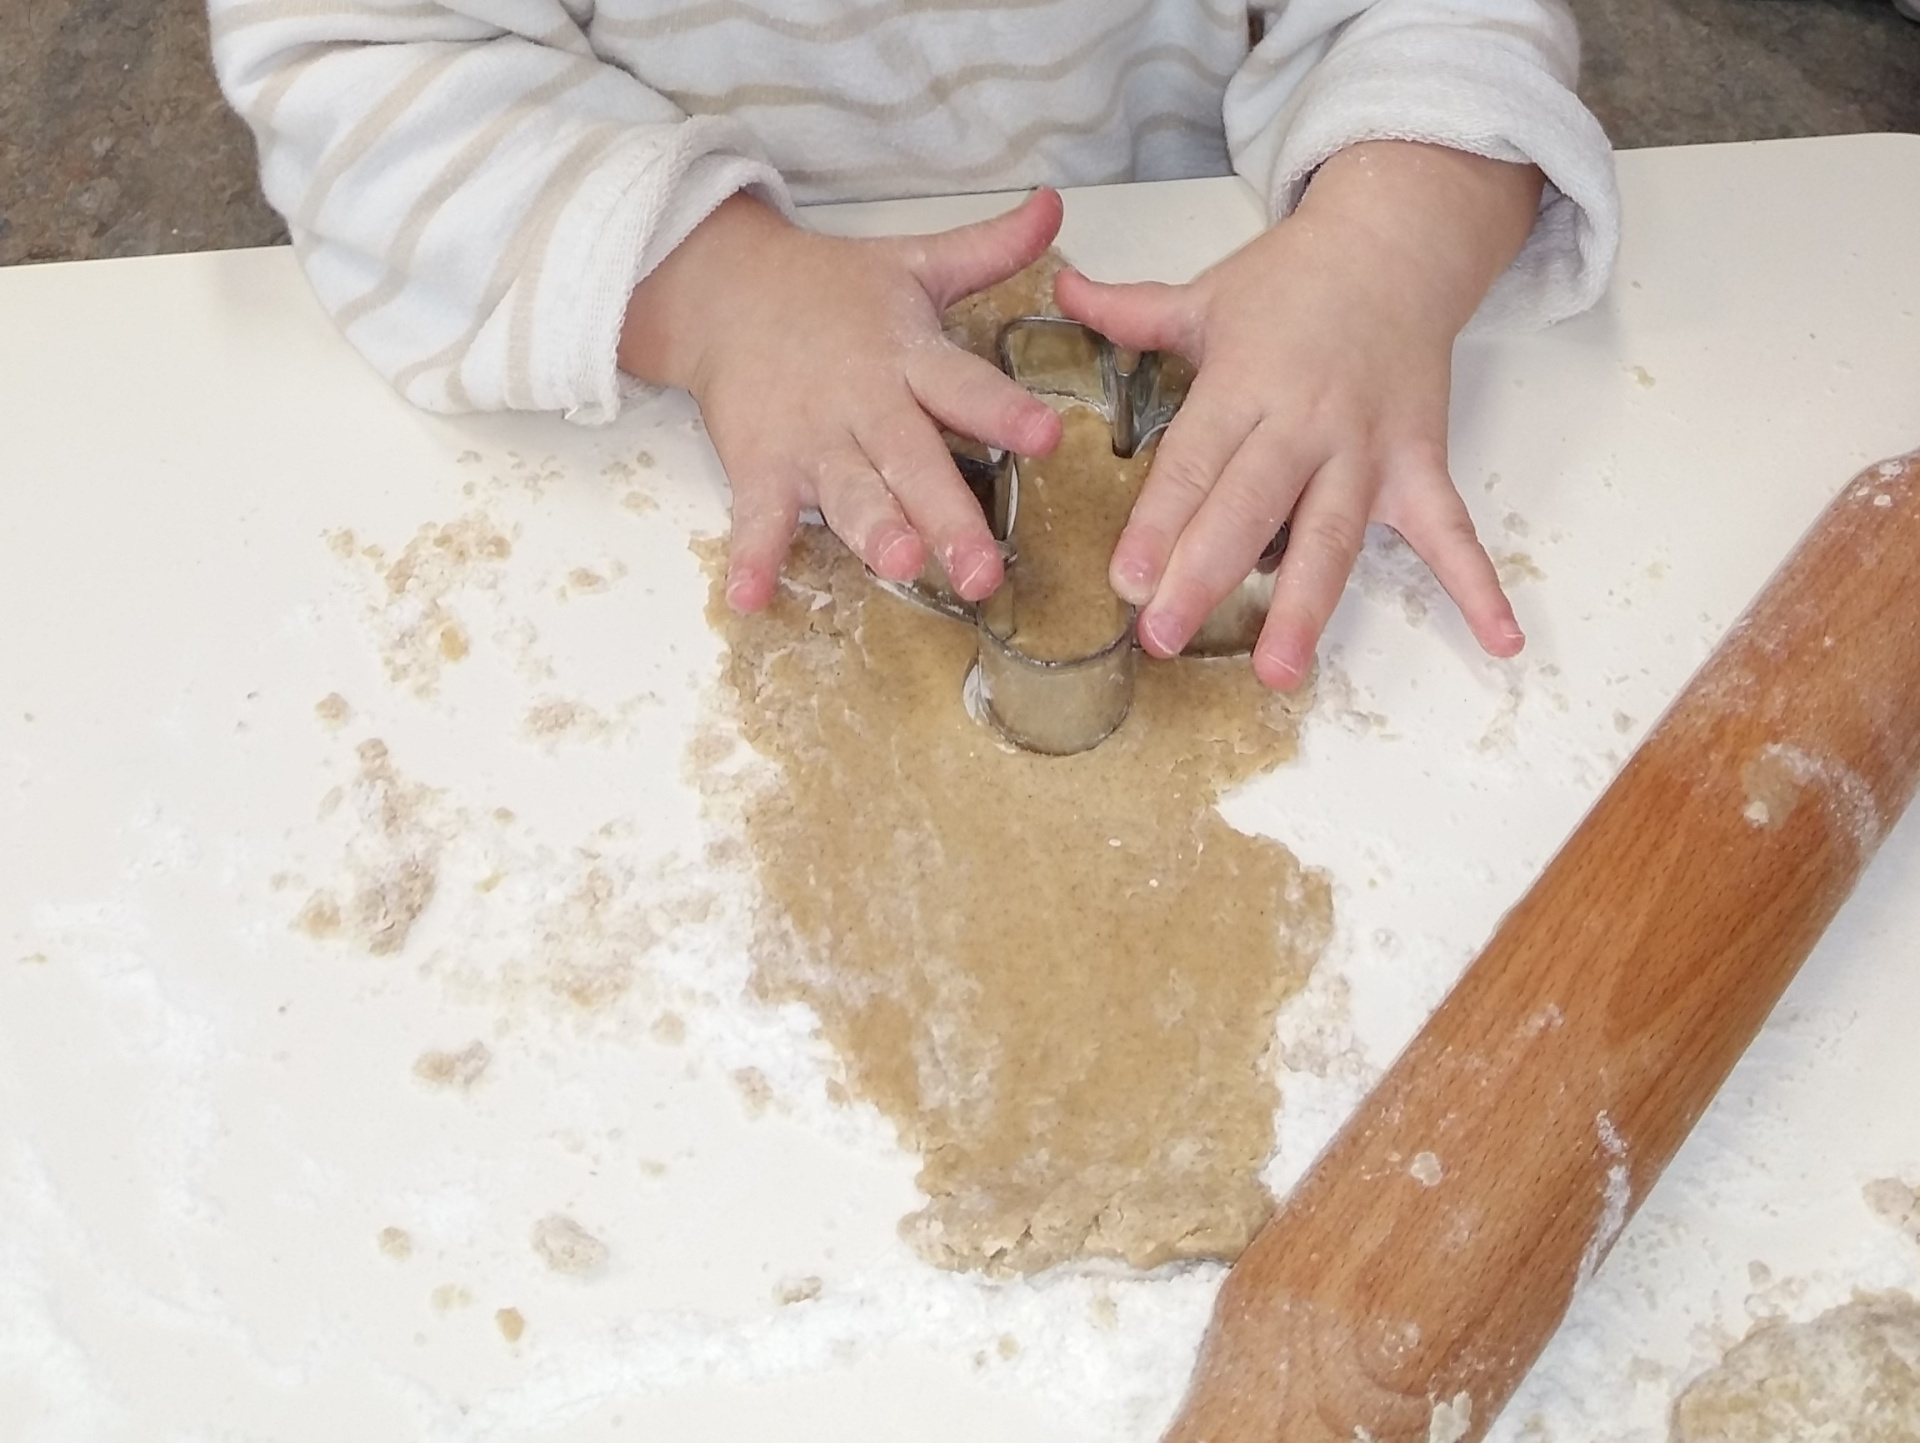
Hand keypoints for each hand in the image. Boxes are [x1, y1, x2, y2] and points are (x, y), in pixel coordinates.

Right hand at [618, 190, 1065, 610]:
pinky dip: (750, 559)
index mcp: (908, 357)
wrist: (722, 290)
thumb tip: (1054, 205)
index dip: (1005, 413)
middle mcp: (864, 405)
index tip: (1046, 438)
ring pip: (848, 495)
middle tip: (984, 570)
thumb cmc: (832, 291)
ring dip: (872, 531)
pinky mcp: (759, 465)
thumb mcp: (913, 263)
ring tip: (901, 565)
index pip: (966, 387)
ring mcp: (810, 440)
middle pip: (913, 463)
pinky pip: (756, 519)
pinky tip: (749, 598)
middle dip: (950, 517)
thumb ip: (988, 249)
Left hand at [1053, 141, 1543, 689]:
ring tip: (1277, 671)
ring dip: (1306, 606)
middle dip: (1205, 574)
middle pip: (1251, 507)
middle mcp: (1304, 422)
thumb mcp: (1209, 294)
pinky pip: (1452, 531)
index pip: (1194, 463)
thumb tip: (1061, 289)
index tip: (1127, 581)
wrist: (1399, 241)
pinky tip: (1499, 640)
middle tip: (1163, 634)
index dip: (1159, 522)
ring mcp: (1367, 449)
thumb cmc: (1295, 281)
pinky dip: (1479, 585)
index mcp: (1244, 383)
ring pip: (1331, 536)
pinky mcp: (1420, 463)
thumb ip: (1131, 311)